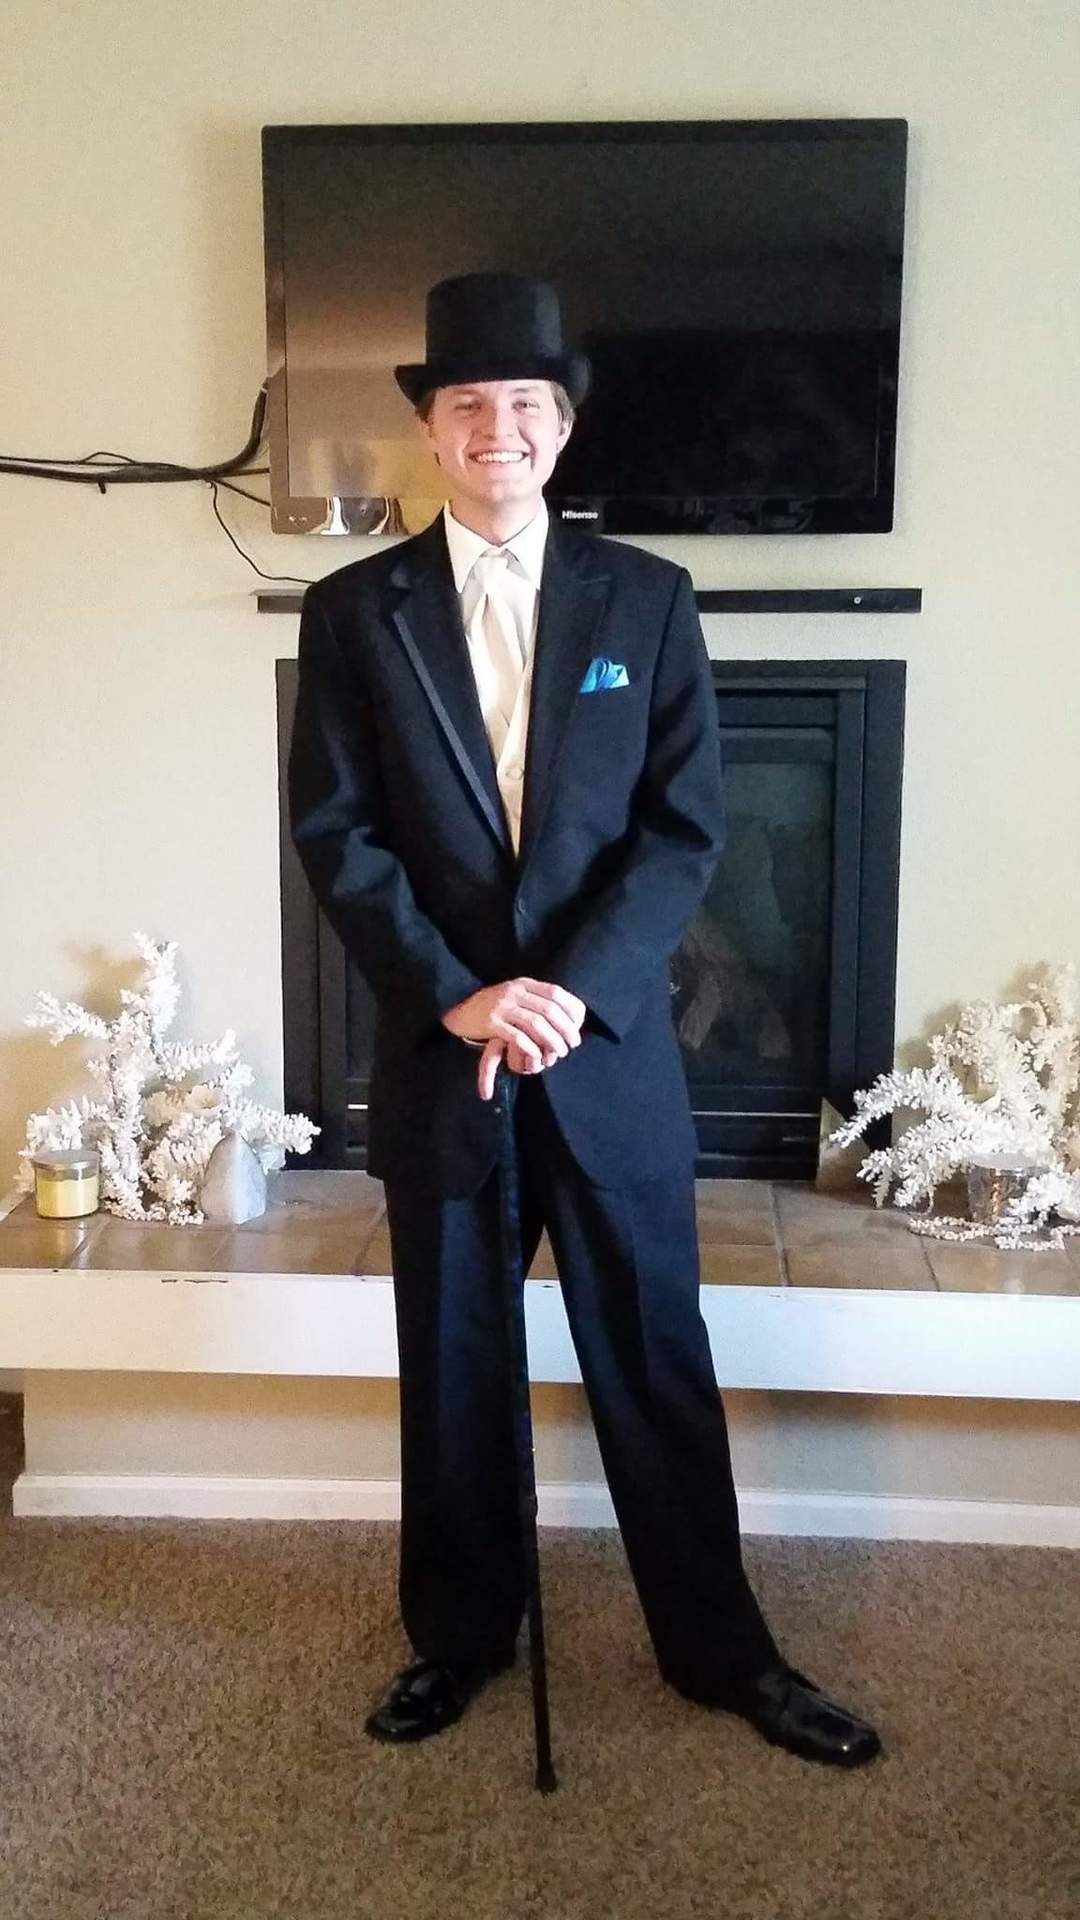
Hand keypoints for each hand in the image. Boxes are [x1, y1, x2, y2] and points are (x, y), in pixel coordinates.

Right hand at [441, 977, 586, 1100]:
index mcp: (523, 984)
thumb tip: (566, 1013)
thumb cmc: (492, 1005)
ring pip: (536, 1024)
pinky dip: (531, 1047)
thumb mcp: (514, 994)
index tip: (580, 1026)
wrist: (457, 1006)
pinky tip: (538, 1056)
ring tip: (560, 1053)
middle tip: (574, 1044)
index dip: (571, 1010)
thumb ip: (535, 999)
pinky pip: (517, 1036)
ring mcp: (502, 1007)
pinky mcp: (491, 1023)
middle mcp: (514, 992)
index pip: (556, 993)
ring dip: (552, 1040)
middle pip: (549, 1010)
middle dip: (566, 1029)